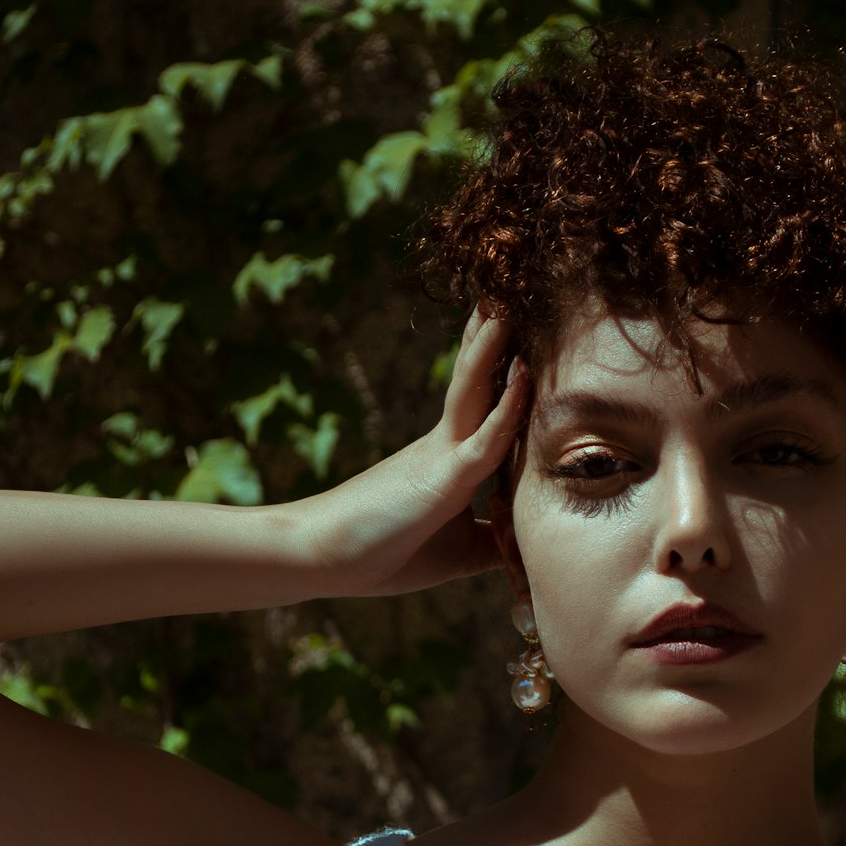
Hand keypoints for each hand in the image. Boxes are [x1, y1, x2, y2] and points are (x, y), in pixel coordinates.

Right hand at [302, 307, 529, 597]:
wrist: (320, 557)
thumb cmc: (384, 553)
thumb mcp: (458, 552)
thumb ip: (494, 542)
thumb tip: (526, 547)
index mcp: (450, 458)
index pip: (483, 402)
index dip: (500, 364)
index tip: (518, 327)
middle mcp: (446, 445)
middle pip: (477, 380)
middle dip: (494, 337)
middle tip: (511, 288)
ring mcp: (443, 456)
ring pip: (476, 391)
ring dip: (495, 346)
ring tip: (512, 301)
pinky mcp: (442, 478)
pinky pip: (483, 439)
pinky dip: (507, 408)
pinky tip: (525, 375)